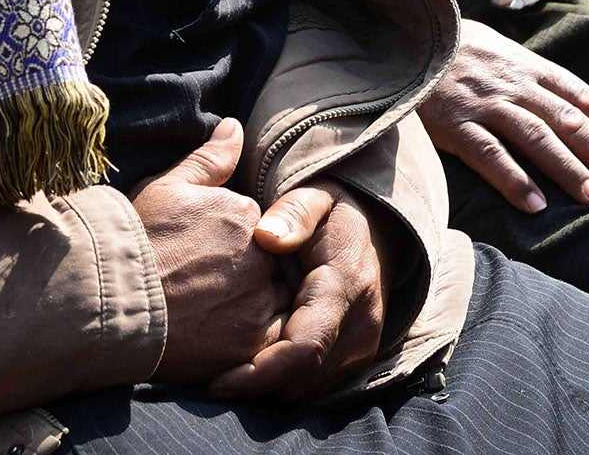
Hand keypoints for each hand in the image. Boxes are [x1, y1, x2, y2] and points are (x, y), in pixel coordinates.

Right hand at [133, 119, 289, 385]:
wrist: (110, 300)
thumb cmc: (134, 240)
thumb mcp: (166, 188)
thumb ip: (210, 159)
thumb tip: (235, 126)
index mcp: (244, 212)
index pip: (256, 224)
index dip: (228, 241)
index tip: (199, 254)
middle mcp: (260, 253)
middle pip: (266, 262)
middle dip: (242, 272)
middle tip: (201, 284)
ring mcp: (258, 300)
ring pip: (270, 301)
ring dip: (248, 305)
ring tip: (206, 311)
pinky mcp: (252, 341)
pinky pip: (270, 339)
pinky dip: (250, 336)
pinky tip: (218, 333)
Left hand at [209, 182, 391, 401]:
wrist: (376, 231)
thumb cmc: (332, 213)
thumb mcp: (313, 197)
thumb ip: (292, 213)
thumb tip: (266, 237)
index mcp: (347, 286)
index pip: (303, 348)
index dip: (260, 373)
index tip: (217, 382)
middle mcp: (361, 326)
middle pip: (302, 379)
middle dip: (256, 384)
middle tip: (211, 377)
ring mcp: (363, 347)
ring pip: (307, 391)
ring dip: (269, 385)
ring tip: (229, 367)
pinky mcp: (356, 359)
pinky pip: (315, 388)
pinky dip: (284, 381)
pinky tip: (256, 360)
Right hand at [417, 20, 588, 213]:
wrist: (407, 36)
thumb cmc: (456, 50)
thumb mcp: (500, 50)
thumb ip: (529, 75)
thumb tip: (564, 105)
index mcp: (527, 66)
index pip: (579, 96)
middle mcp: (513, 84)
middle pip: (568, 121)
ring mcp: (485, 104)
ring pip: (537, 138)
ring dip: (569, 169)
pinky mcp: (456, 123)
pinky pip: (490, 154)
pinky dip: (515, 180)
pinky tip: (536, 206)